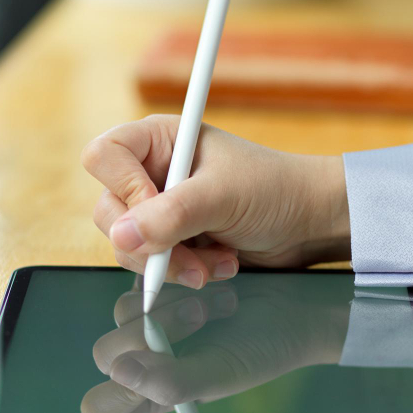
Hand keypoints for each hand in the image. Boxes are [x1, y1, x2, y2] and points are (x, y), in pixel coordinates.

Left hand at [79, 280, 349, 412]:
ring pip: (124, 310)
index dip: (114, 393)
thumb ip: (171, 383)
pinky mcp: (162, 287)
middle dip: (154, 332)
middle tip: (201, 314)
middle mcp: (147, 360)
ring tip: (218, 299)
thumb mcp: (222, 373)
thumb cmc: (262, 349)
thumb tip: (119, 373)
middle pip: (109, 351)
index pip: (103, 406)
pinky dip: (174, 280)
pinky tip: (214, 280)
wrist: (295, 306)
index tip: (146, 372)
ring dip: (169, 304)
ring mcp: (150, 322)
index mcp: (155, 394)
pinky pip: (144, 281)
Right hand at [81, 115, 349, 288]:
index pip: (104, 157)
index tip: (159, 209)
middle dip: (151, 242)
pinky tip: (220, 265)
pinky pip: (151, 264)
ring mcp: (158, 209)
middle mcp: (151, 172)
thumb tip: (121, 237)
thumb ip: (172, 215)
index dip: (123, 188)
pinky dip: (183, 272)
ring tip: (218, 263)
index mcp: (159, 139)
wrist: (308, 223)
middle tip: (190, 258)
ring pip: (128, 245)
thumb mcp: (223, 196)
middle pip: (109, 210)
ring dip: (172, 263)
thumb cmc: (274, 190)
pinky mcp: (170, 240)